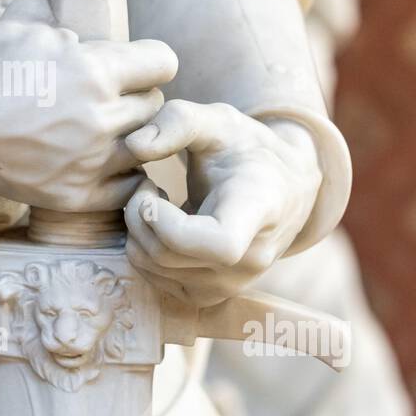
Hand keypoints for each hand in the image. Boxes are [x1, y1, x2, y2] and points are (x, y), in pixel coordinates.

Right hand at [0, 0, 176, 210]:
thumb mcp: (24, 21)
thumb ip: (62, 7)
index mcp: (95, 71)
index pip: (164, 63)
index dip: (150, 61)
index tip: (138, 67)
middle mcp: (100, 118)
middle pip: (154, 105)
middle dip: (136, 96)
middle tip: (112, 98)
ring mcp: (90, 161)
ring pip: (147, 146)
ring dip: (132, 135)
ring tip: (110, 130)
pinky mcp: (77, 195)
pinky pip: (129, 187)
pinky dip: (123, 175)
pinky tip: (107, 163)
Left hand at [123, 100, 320, 304]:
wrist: (281, 188)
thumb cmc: (247, 151)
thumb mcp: (219, 120)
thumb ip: (178, 120)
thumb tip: (134, 145)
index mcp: (258, 211)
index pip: (217, 243)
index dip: (168, 224)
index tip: (152, 190)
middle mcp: (251, 258)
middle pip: (169, 256)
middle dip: (139, 216)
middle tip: (144, 185)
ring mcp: (231, 284)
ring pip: (155, 271)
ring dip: (138, 233)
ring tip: (154, 201)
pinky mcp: (211, 295)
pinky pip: (157, 283)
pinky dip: (145, 252)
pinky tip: (161, 226)